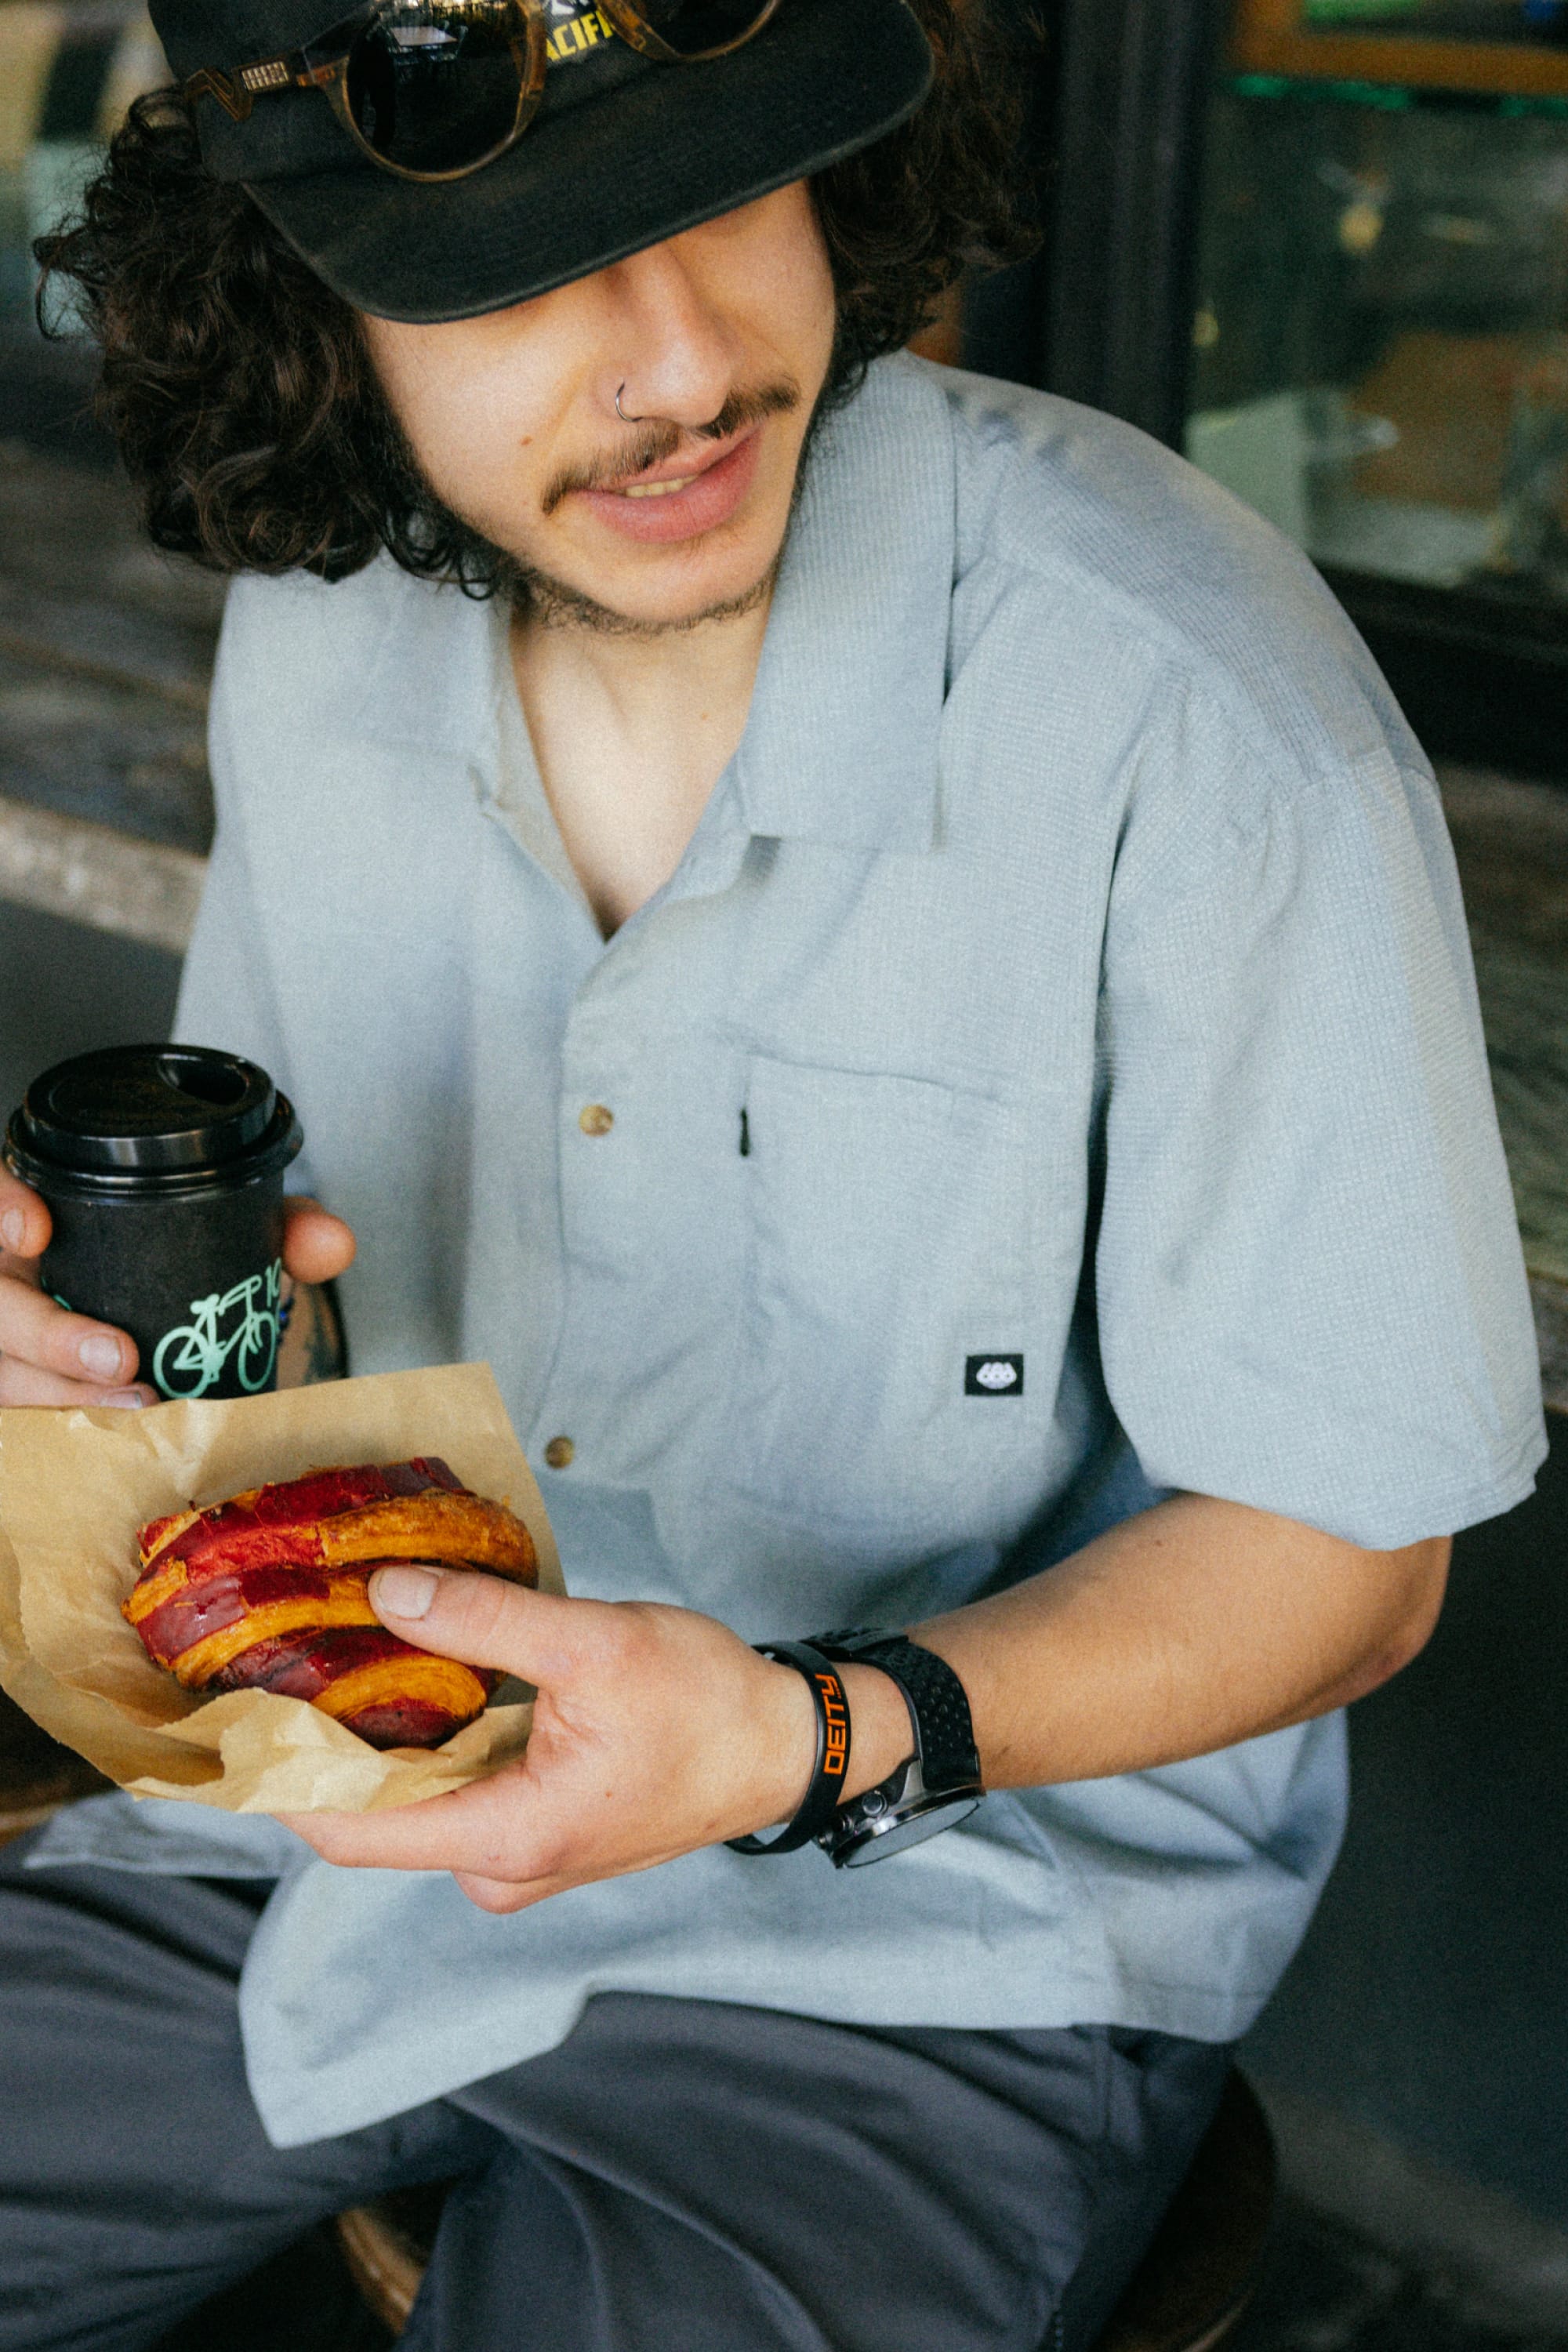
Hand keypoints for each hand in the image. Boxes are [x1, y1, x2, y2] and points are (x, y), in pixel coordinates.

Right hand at [0, 1173, 355, 1407]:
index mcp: (45, 1214)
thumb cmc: (169, 1263)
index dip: (2, 1208)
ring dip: (58, 1390)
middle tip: (119, 1358)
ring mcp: (9, 1335)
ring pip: (4, 1367)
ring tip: (133, 1404)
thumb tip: (332, 1244)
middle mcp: (14, 1273)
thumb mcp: (225, 1234)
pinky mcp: (20, 1381)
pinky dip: (63, 1420)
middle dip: (46, 1334)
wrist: (154, 1314)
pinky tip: (112, 1437)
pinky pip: (21, 1409)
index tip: (35, 1230)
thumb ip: (276, 1226)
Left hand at [284, 1567, 912, 1913]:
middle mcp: (498, 1868)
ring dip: (382, 1728)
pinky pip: (452, 1789)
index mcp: (505, 1840)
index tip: (235, 1706)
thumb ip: (485, 1620)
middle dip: (328, 1732)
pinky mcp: (533, 1831)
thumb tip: (385, 1592)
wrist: (784, 1746)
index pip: (349, 1829)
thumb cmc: (707, 1705)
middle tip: (291, 1642)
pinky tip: (421, 1667)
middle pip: (373, 1812)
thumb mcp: (596, 1643)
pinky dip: (429, 1735)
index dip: (281, 1773)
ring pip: (413, 1798)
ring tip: (348, 1640)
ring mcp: (515, 1858)